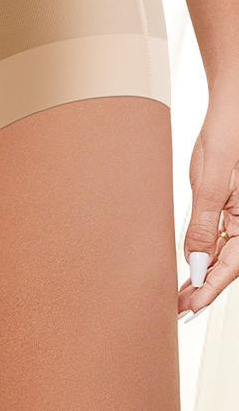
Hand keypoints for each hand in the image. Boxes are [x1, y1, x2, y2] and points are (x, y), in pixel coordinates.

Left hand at [178, 83, 238, 321]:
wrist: (232, 101)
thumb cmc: (228, 131)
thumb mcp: (211, 178)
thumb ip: (205, 221)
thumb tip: (196, 260)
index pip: (231, 264)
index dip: (210, 289)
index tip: (189, 308)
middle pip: (229, 262)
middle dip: (205, 288)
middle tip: (178, 309)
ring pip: (225, 250)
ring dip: (204, 272)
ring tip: (181, 293)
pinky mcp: (230, 198)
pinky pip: (220, 231)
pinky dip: (206, 249)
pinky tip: (191, 262)